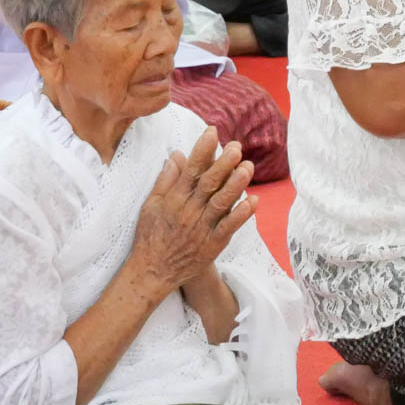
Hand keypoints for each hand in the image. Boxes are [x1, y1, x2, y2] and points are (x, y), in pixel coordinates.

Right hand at [127, 127, 256, 296]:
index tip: (212, 132)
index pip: (190, 171)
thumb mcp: (151, 206)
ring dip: (235, 185)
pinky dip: (241, 215)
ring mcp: (201, 229)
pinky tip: (254, 200)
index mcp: (173, 200)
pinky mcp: (212, 245)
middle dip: (222, 164)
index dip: (202, 150)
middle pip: (208, 184)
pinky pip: (228, 227)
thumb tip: (177, 154)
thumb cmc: (150, 236)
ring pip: (220, 204)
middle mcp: (188, 212)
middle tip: (236, 146)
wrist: (153, 272)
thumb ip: (165, 180)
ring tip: (248, 167)